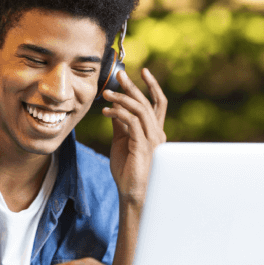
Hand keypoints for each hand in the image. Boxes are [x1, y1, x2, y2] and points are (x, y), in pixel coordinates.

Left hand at [102, 68, 166, 205]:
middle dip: (133, 87)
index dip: (152, 86)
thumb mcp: (122, 141)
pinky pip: (132, 123)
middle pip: (147, 103)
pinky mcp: (143, 146)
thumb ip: (121, 124)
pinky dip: (119, 114)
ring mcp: (152, 140)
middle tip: (120, 74)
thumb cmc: (127, 169)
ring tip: (107, 93)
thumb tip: (114, 107)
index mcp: (154, 131)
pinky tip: (106, 112)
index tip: (143, 71)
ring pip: (140, 110)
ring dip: (122, 99)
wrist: (132, 193)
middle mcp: (157, 133)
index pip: (157, 103)